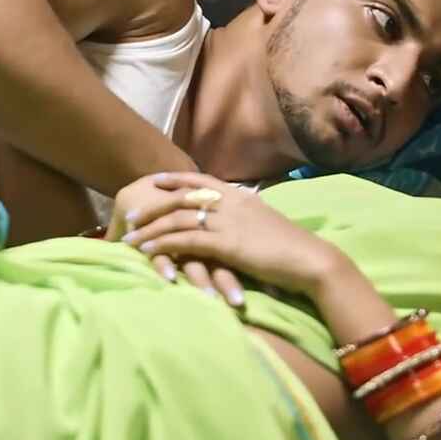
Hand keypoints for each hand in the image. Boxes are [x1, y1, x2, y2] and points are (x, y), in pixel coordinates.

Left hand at [124, 172, 343, 297]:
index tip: (154, 180)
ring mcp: (228, 222)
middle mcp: (230, 203)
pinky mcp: (227, 244)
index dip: (175, 179)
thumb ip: (245, 217)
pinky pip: (186, 241)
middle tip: (130, 215)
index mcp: (240, 195)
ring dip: (150, 230)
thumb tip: (235, 220)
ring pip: (178, 220)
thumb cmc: (291, 247)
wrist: (311, 260)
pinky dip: (163, 245)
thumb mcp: (265, 222)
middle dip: (152, 207)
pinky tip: (148, 252)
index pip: (201, 179)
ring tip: (129, 239)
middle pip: (181, 198)